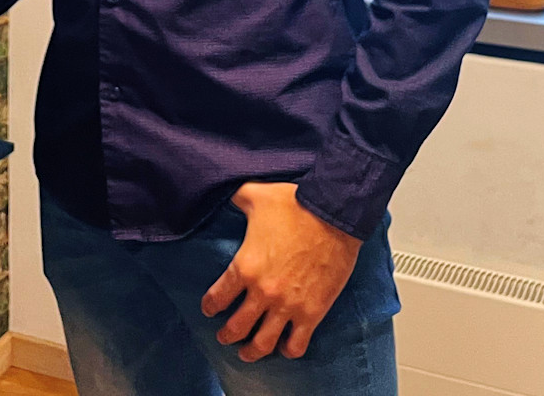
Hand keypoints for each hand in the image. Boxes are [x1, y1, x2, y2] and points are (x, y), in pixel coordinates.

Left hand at [201, 182, 361, 362]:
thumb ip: (236, 197)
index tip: (209, 309)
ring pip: (263, 343)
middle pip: (236, 328)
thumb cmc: (296, 204)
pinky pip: (296, 344)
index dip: (209, 306)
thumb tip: (225, 191)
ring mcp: (288, 306)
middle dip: (227, 335)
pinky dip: (288, 350)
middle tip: (225, 336)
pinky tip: (284, 347)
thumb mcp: (256, 195)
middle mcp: (262, 292)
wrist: (334, 214)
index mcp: (244, 267)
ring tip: (247, 352)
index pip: (216, 298)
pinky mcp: (312, 312)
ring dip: (251, 351)